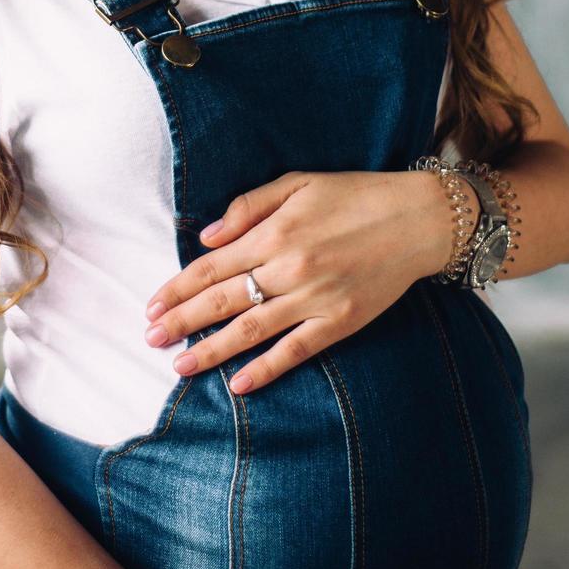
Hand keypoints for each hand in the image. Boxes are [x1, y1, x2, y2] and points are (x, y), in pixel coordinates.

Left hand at [143, 169, 464, 394]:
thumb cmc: (355, 195)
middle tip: (150, 339)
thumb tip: (208, 237)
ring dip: (210, 350)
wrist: (418, 219)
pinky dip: (265, 369)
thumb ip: (249, 207)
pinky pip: (295, 351)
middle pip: (221, 301)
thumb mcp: (298, 183)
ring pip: (249, 330)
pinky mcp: (339, 322)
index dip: (176, 288)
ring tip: (179, 365)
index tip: (151, 305)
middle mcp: (288, 268)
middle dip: (180, 321)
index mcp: (274, 233)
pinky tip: (238, 385)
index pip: (210, 267)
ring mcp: (314, 299)